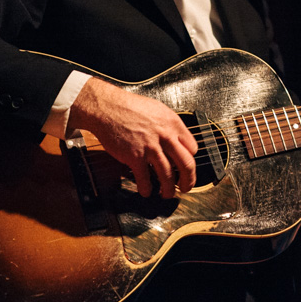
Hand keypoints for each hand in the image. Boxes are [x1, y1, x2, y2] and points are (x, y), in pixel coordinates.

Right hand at [69, 78, 197, 198]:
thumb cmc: (130, 107)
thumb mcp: (158, 110)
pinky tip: (146, 191)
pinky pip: (145, 179)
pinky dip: (146, 189)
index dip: (190, 160)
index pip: (192, 148)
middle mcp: (165, 136)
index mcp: (173, 124)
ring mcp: (150, 147)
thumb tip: (176, 139)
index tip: (186, 167)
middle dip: (188, 181)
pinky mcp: (134, 156)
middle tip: (186, 188)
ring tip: (167, 194)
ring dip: (169, 189)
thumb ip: (169, 126)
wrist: (108, 107)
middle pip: (187, 164)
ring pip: (168, 176)